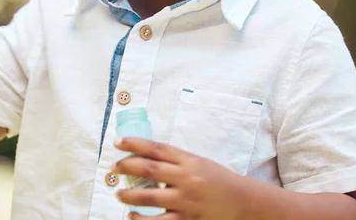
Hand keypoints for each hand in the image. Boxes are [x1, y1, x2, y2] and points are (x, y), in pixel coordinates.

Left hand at [112, 137, 245, 219]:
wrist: (242, 202)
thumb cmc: (217, 180)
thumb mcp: (198, 163)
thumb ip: (175, 162)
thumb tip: (145, 157)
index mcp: (188, 160)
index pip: (156, 148)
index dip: (134, 144)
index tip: (117, 142)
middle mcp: (186, 178)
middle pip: (149, 169)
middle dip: (127, 166)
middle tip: (114, 167)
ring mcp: (186, 201)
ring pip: (150, 198)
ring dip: (129, 196)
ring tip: (118, 194)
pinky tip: (132, 217)